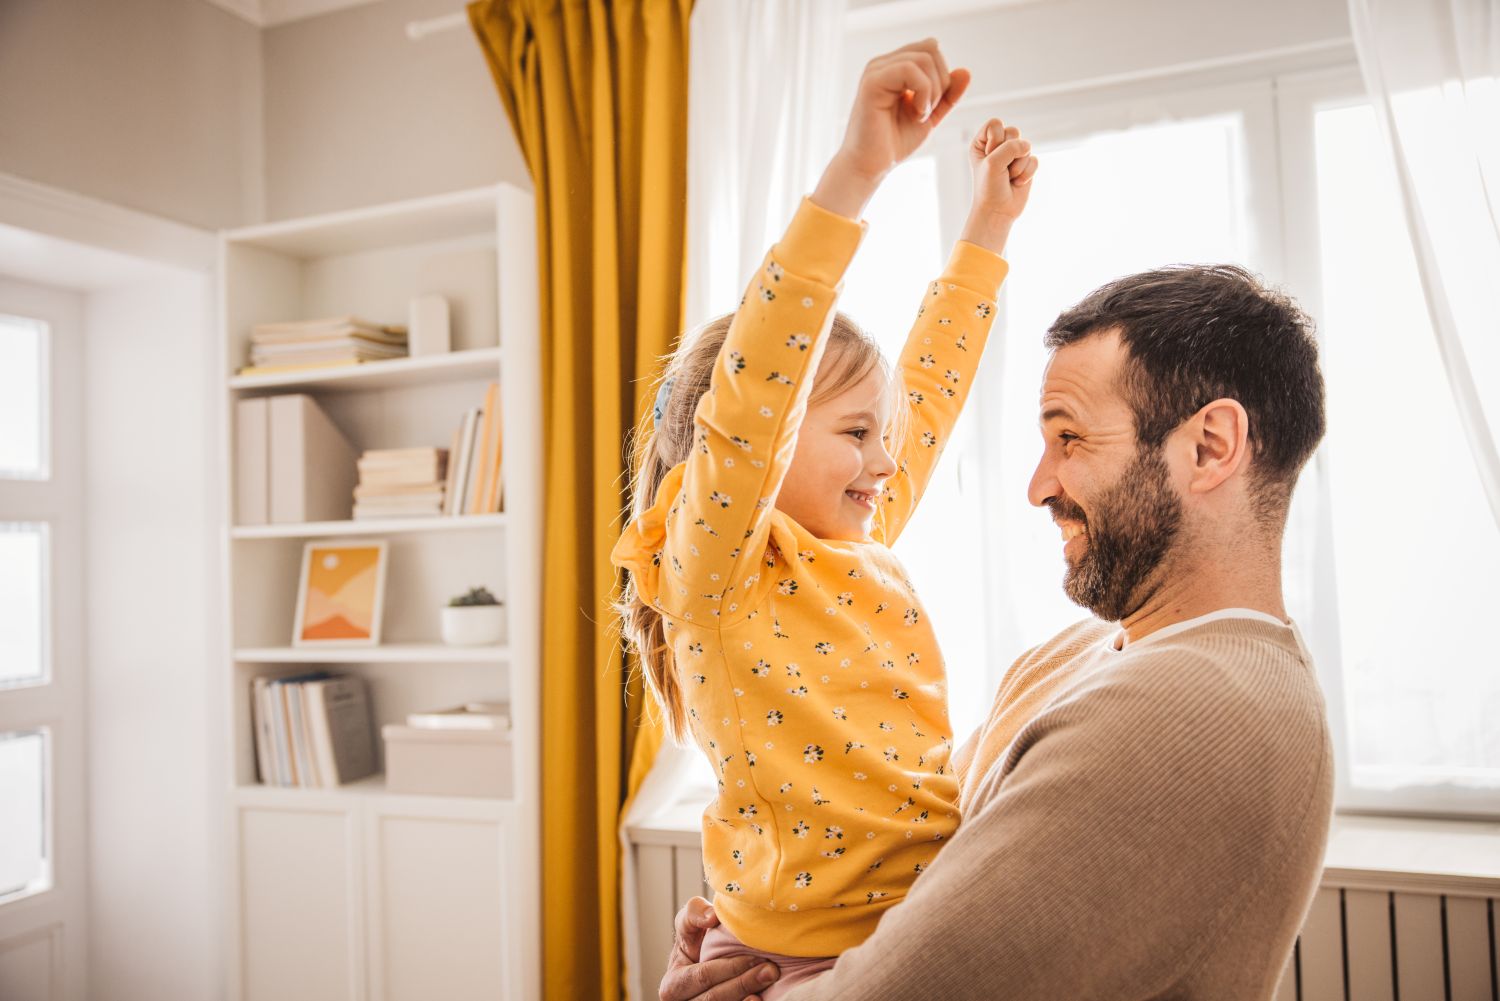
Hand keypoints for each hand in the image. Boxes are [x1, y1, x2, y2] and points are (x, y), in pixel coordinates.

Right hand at [659, 897, 779, 1000]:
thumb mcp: (688, 926)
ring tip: (769, 980)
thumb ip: (694, 913)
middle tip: (771, 970)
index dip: (730, 967)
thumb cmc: (695, 945)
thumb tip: (711, 917)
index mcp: (672, 986)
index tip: (754, 957)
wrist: (704, 965)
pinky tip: (761, 999)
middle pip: (714, 998)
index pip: (703, 976)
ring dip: (748, 994)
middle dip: (744, 983)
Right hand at [812, 39, 970, 219]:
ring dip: (933, 90)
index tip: (932, 105)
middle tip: (929, 111)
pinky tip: (917, 114)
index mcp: (894, 67)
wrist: (871, 166)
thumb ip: (948, 95)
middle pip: (930, 47)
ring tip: (921, 115)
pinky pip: (909, 70)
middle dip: (941, 81)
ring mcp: (876, 70)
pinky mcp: (872, 81)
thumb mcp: (930, 115)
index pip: (930, 48)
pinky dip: (923, 93)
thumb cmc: (894, 143)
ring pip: (924, 58)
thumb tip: (966, 71)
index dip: (943, 75)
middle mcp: (883, 64)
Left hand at [958, 118, 1038, 254]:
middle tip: (999, 169)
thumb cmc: (989, 187)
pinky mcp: (1026, 165)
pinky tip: (1017, 183)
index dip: (995, 140)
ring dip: (1017, 166)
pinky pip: (1034, 160)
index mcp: (982, 141)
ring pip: (1025, 146)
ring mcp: (1013, 155)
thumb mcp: (993, 162)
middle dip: (1007, 152)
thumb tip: (1028, 147)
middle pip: (1013, 132)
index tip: (989, 157)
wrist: (997, 211)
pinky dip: (1026, 174)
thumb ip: (1011, 147)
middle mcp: (998, 145)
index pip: (995, 123)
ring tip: (1008, 177)